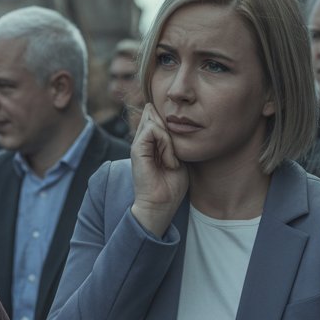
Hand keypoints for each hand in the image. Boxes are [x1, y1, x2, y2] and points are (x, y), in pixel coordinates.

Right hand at [129, 103, 188, 236]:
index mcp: (151, 143)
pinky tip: (169, 161)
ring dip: (169, 139)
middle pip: (152, 115)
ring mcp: (138, 145)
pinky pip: (152, 130)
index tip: (182, 143)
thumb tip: (178, 126)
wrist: (161, 204)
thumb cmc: (172, 186)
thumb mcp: (178, 158)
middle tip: (177, 152)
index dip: (170, 122)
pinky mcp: (136, 150)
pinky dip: (166, 143)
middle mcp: (142, 141)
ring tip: (173, 160)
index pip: (155, 116)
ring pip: (154, 121)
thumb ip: (175, 143)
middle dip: (169, 126)